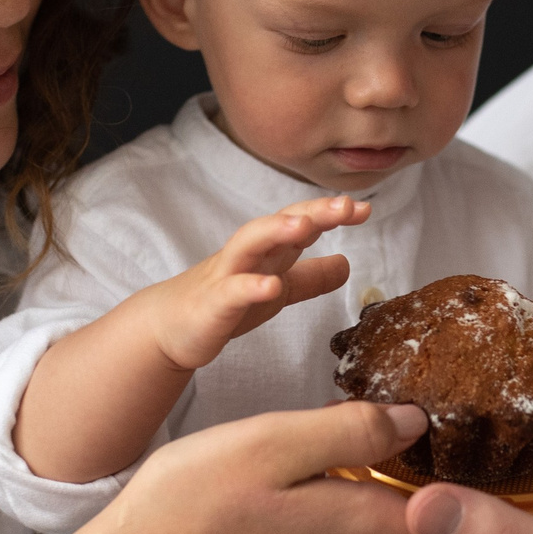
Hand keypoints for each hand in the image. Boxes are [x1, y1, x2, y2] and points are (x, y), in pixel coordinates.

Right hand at [67, 401, 485, 533]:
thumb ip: (352, 432)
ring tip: (458, 467)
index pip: (469, 524)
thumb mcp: (270, 442)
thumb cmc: (190, 501)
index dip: (506, 499)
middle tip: (512, 458)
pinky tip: (380, 498)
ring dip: (432, 520)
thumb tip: (420, 418)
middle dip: (478, 509)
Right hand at [135, 196, 367, 372]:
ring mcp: (226, 276)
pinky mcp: (211, 305)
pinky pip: (231, 292)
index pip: (301, 222)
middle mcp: (248, 255)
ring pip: (249, 244)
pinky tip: (271, 287)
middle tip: (345, 206)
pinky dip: (251, 287)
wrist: (169, 326)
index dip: (330, 214)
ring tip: (306, 226)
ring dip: (276, 231)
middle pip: (279, 223)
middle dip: (312, 211)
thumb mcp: (278, 290)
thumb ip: (312, 278)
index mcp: (267, 251)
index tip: (363, 209)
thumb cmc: (225, 303)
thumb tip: (348, 263)